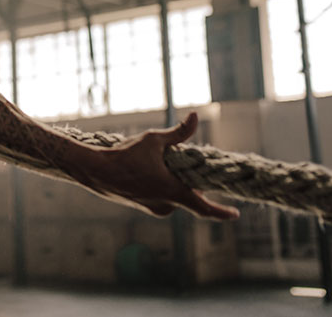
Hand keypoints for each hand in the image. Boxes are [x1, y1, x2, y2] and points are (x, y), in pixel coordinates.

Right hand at [84, 112, 238, 219]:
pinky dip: (162, 185)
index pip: (204, 208)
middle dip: (189, 180)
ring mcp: (153, 207)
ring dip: (174, 182)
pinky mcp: (143, 205)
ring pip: (174, 195)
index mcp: (173, 192)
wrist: (95, 172)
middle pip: (188, 194)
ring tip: (158, 162)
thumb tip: (196, 116)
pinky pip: (161, 197)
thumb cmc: (125, 156)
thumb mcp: (153, 140)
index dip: (222, 213)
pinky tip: (146, 170)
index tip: (236, 214)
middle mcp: (166, 204)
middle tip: (182, 161)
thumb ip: (179, 132)